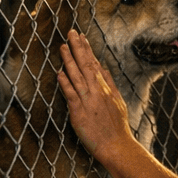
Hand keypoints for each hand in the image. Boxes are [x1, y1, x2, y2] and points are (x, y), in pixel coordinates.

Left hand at [57, 30, 137, 163]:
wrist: (116, 145)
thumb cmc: (117, 127)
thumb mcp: (118, 101)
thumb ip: (110, 84)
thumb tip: (104, 68)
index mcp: (106, 88)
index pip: (95, 64)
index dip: (87, 50)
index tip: (82, 37)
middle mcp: (97, 91)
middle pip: (86, 65)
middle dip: (78, 48)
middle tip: (72, 33)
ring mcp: (88, 100)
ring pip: (78, 76)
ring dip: (69, 60)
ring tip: (63, 46)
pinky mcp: (79, 111)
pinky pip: (71, 94)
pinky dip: (65, 83)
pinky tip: (60, 73)